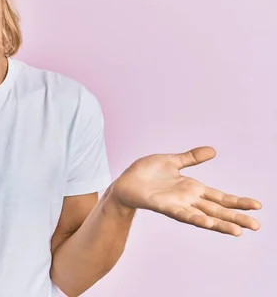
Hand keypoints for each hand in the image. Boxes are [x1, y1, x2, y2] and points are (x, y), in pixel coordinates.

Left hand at [111, 146, 261, 235]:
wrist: (124, 181)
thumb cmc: (146, 173)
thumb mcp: (172, 161)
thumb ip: (191, 158)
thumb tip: (213, 151)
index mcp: (192, 188)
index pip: (220, 197)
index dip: (237, 201)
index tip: (257, 206)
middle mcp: (188, 199)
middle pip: (217, 210)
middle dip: (236, 217)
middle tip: (257, 226)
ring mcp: (177, 204)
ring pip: (203, 216)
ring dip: (219, 223)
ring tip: (237, 231)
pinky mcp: (163, 206)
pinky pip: (182, 214)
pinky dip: (195, 218)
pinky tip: (208, 223)